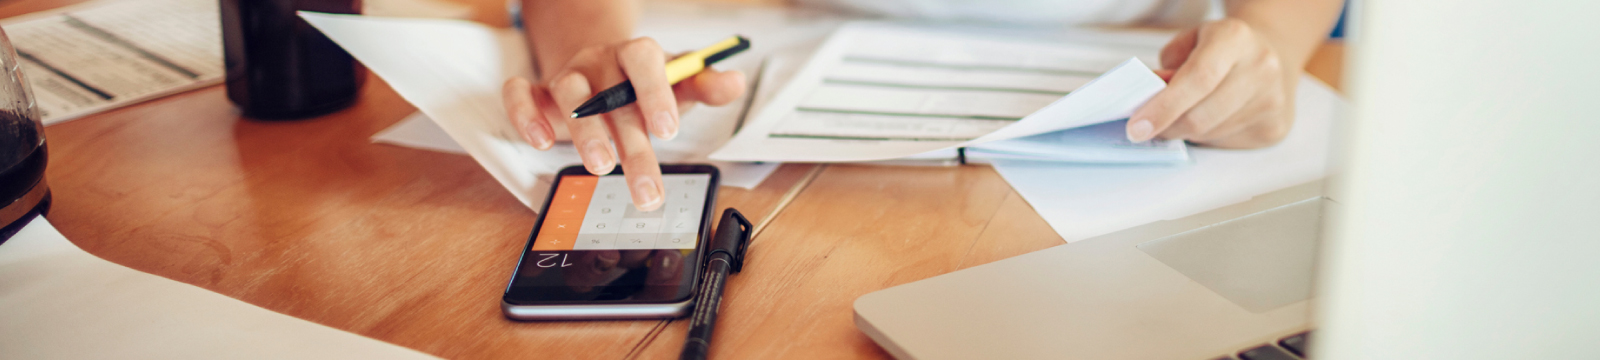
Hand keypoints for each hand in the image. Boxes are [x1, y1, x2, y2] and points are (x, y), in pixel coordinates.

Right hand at [502, 37, 745, 210]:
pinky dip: (525, 114)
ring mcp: (567, 75)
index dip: (655, 92)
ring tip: (602, 167)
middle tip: (647, 188)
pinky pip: (519, 93)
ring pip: (568, 94)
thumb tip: (736, 81)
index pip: (644, 59)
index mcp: (635, 55)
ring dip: (584, 133)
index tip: (668, 131)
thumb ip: (704, 85)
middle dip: (631, 145)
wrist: (601, 73)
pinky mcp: (537, 93)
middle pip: (612, 95)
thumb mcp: (678, 86)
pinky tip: (540, 142)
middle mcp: (599, 62)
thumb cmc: (643, 86)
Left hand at [1128, 19, 1296, 148]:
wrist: (1271, 54)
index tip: (1137, 127)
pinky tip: (1212, 119)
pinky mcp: (1275, 126)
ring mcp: (1272, 100)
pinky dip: (1208, 137)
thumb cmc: (1220, 49)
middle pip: (1201, 115)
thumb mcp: (1188, 44)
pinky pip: (1225, 143)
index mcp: (1235, 38)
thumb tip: (1146, 103)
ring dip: (1187, 132)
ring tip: (1186, 114)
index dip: (1164, 107)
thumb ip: (1165, 70)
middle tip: (1149, 127)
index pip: (1198, 78)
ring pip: (1210, 134)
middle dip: (1167, 127)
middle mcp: (1261, 67)